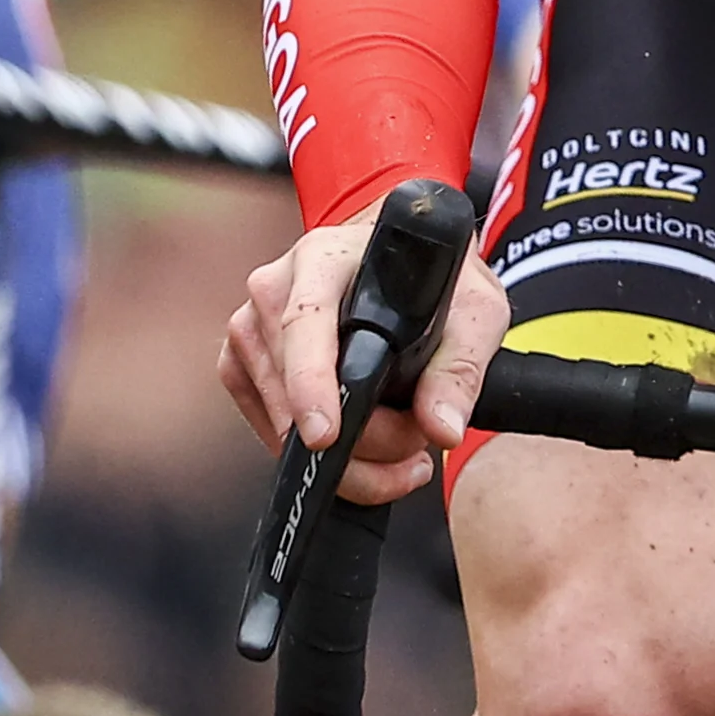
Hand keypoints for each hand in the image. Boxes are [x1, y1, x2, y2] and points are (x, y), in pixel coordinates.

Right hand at [217, 210, 511, 506]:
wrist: (405, 262)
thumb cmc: (433, 278)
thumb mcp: (474, 310)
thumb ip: (461, 368)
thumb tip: (441, 427)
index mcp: (323, 260)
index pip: (304, 324)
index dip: (312, 385)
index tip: (327, 435)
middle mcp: (275, 289)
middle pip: (298, 392)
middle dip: (366, 439)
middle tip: (417, 441)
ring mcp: (250, 328)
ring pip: (284, 424)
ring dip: (349, 456)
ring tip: (401, 440)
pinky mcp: (240, 365)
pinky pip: (270, 432)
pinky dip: (318, 454)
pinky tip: (364, 446)